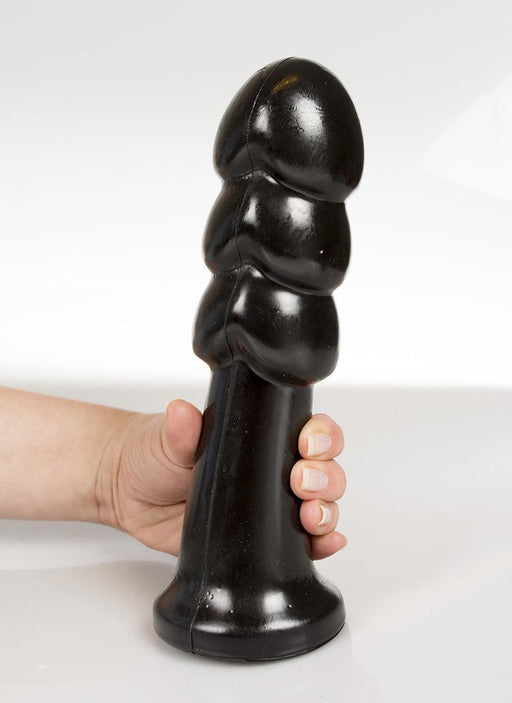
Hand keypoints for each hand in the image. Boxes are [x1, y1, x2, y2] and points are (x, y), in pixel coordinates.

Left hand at [97, 400, 346, 559]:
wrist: (130, 492)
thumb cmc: (155, 454)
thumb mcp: (168, 436)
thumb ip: (180, 429)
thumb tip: (181, 413)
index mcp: (262, 436)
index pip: (311, 431)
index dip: (322, 436)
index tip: (309, 445)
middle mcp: (275, 469)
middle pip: (325, 470)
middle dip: (325, 477)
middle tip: (303, 482)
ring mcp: (271, 505)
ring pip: (321, 506)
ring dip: (327, 512)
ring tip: (311, 517)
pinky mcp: (261, 539)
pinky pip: (302, 544)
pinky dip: (321, 544)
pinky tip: (326, 543)